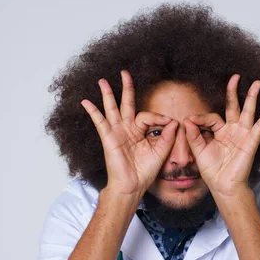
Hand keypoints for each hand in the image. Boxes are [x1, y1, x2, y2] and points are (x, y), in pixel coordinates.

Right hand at [81, 70, 178, 195]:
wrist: (132, 186)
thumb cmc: (144, 172)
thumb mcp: (161, 152)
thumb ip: (168, 136)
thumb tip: (173, 121)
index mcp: (139, 132)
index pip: (148, 115)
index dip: (159, 117)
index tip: (168, 123)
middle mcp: (127, 129)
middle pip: (126, 104)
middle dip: (126, 88)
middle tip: (125, 73)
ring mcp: (117, 132)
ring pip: (112, 108)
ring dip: (107, 94)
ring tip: (102, 80)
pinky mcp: (109, 138)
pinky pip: (100, 122)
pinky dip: (93, 111)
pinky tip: (86, 102)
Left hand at [183, 74, 259, 196]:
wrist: (223, 186)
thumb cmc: (212, 171)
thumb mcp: (198, 151)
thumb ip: (193, 135)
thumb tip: (187, 119)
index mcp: (218, 132)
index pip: (211, 117)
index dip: (200, 118)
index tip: (190, 121)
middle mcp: (232, 130)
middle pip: (233, 106)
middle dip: (234, 91)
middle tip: (235, 76)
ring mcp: (242, 134)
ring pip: (248, 111)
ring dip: (252, 96)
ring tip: (257, 83)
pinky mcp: (251, 141)